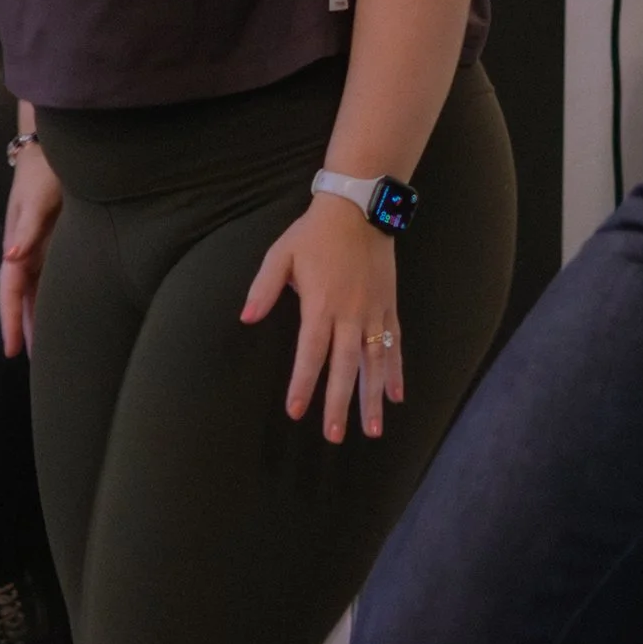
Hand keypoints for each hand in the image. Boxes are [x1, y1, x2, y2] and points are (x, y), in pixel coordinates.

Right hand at [0, 146, 62, 358]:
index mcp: (18, 246)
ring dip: (37, 316)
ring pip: (36, 291)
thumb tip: (12, 258)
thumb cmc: (43, 173)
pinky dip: (50, 297)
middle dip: (24, 328)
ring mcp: (37, 247)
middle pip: (22, 298)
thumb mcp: (38, 200)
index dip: (10, 321)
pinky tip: (61, 310)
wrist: (52, 147)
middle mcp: (25, 252)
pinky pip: (48, 277)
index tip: (12, 351)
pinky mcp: (52, 240)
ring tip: (48, 346)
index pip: (10, 292)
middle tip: (35, 362)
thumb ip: (27, 229)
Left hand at [244, 193, 403, 443]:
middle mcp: (350, 314)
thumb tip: (246, 318)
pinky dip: (395, 371)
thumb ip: (263, 288)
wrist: (358, 208)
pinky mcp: (388, 307)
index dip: (303, 383)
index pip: (310, 353)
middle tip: (333, 435)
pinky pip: (394, 344)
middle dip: (339, 403)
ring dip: (372, 397)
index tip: (297, 411)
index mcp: (320, 304)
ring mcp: (373, 312)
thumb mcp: (281, 254)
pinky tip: (396, 396)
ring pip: (374, 362)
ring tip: (372, 429)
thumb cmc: (314, 234)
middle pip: (345, 366)